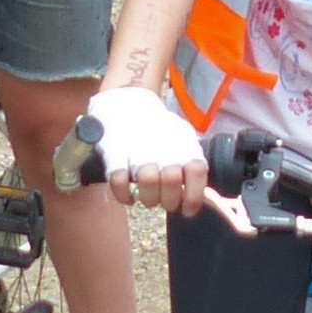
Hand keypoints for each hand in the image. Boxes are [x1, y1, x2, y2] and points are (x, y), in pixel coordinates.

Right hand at [79, 84, 205, 213]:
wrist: (126, 102)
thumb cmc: (158, 129)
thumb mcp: (183, 139)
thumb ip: (190, 163)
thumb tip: (196, 192)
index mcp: (184, 145)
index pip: (197, 173)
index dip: (194, 197)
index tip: (188, 209)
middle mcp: (163, 148)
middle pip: (172, 183)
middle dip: (169, 201)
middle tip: (164, 200)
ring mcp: (138, 151)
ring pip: (148, 184)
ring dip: (148, 199)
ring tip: (147, 197)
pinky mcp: (114, 154)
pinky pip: (120, 183)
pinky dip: (124, 195)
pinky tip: (129, 195)